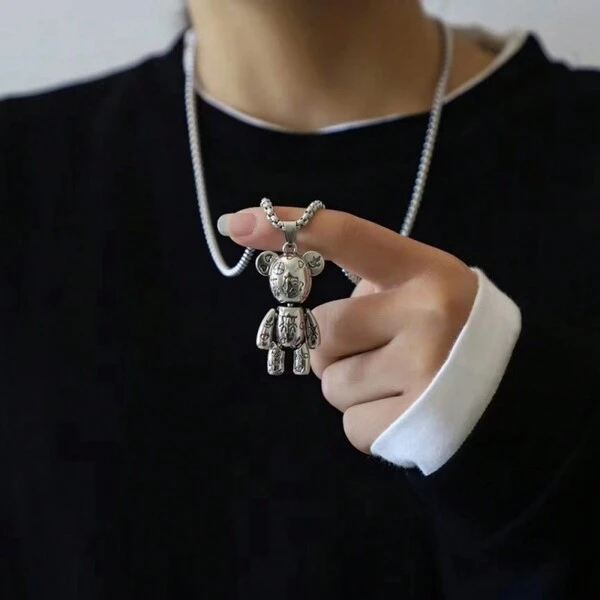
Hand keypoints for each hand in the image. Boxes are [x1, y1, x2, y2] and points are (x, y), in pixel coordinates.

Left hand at [218, 207, 477, 453]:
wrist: (508, 397)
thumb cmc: (451, 335)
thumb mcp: (421, 290)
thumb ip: (370, 278)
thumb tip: (287, 258)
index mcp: (426, 271)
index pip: (349, 237)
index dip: (291, 228)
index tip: (239, 223)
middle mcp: (426, 313)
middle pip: (322, 330)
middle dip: (336, 346)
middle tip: (379, 350)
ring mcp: (422, 369)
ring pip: (330, 382)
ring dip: (351, 386)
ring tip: (396, 383)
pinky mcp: (413, 422)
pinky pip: (350, 424)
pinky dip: (366, 421)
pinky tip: (401, 410)